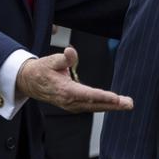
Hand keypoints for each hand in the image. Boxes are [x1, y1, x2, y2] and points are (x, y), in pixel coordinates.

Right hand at [15, 47, 133, 113]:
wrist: (30, 82)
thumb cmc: (42, 70)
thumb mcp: (51, 60)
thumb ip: (64, 58)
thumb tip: (70, 51)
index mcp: (64, 90)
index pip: (87, 94)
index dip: (102, 96)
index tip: (115, 97)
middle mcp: (69, 101)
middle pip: (94, 104)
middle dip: (113, 105)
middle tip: (128, 103)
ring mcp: (71, 105)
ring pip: (94, 107)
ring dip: (111, 107)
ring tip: (126, 104)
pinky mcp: (73, 106)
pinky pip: (90, 107)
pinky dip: (103, 106)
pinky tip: (114, 104)